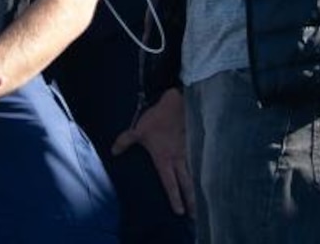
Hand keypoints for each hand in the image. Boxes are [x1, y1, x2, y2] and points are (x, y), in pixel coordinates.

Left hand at [111, 87, 194, 217]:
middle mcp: (178, 159)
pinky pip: (198, 163)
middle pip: (186, 184)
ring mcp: (188, 152)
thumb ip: (125, 141)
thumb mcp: (138, 129)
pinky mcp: (193, 145)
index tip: (179, 212)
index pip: (170, 183)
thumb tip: (113, 151)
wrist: (177, 103)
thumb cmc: (157, 118)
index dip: (174, 198)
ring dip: (197, 189)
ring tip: (202, 203)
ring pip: (194, 175)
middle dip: (191, 200)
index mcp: (165, 159)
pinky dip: (201, 173)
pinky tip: (205, 180)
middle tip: (195, 215)